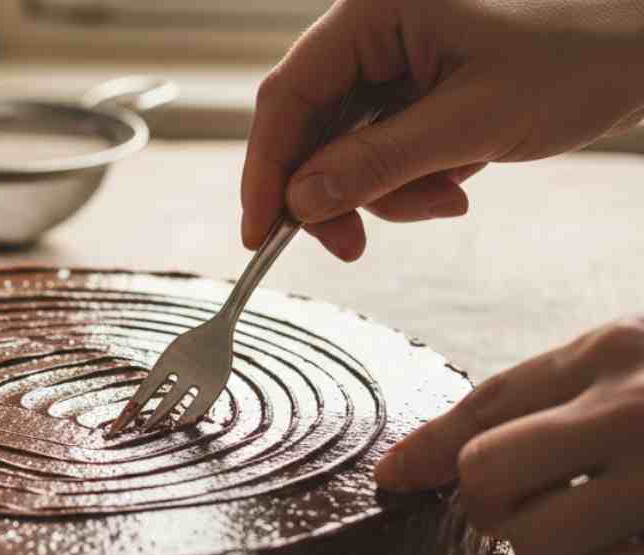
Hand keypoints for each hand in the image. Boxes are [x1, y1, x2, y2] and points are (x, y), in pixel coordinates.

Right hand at [241, 0, 643, 260]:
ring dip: (386, 191)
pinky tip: (457, 182)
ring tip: (447, 200)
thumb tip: (300, 202)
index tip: (259, 234)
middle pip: (312, 126)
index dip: (266, 169)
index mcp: (374, 12)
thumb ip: (378, 163)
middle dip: (335, 191)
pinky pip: (385, 148)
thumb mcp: (473, 120)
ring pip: (347, 146)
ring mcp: (398, 59)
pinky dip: (411, 180)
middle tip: (352, 247)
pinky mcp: (421, 87)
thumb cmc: (580, 54)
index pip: (288, 96)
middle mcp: (375, 30)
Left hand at [374, 318, 643, 554]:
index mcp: (616, 352)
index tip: (418, 484)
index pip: (483, 417)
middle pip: (490, 488)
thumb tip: (395, 472)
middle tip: (549, 503)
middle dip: (503, 510)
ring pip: (547, 554)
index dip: (443, 464)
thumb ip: (507, 407)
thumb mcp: (616, 364)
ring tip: (611, 526)